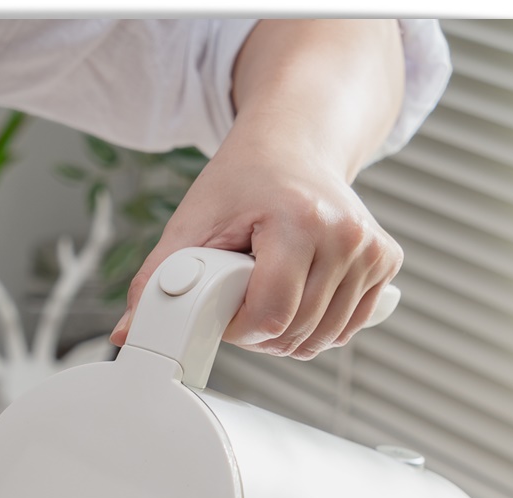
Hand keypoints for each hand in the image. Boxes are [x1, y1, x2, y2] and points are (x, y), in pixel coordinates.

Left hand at [111, 153, 402, 361]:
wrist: (295, 142)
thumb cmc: (243, 181)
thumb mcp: (193, 222)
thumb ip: (156, 280)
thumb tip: (126, 335)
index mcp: (301, 218)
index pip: (269, 316)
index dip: (237, 327)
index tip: (223, 304)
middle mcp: (347, 234)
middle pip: (294, 334)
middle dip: (258, 331)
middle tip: (241, 293)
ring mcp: (372, 250)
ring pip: (321, 341)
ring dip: (285, 334)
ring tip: (268, 289)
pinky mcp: (385, 262)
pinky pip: (344, 331)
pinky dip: (315, 328)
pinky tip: (298, 293)